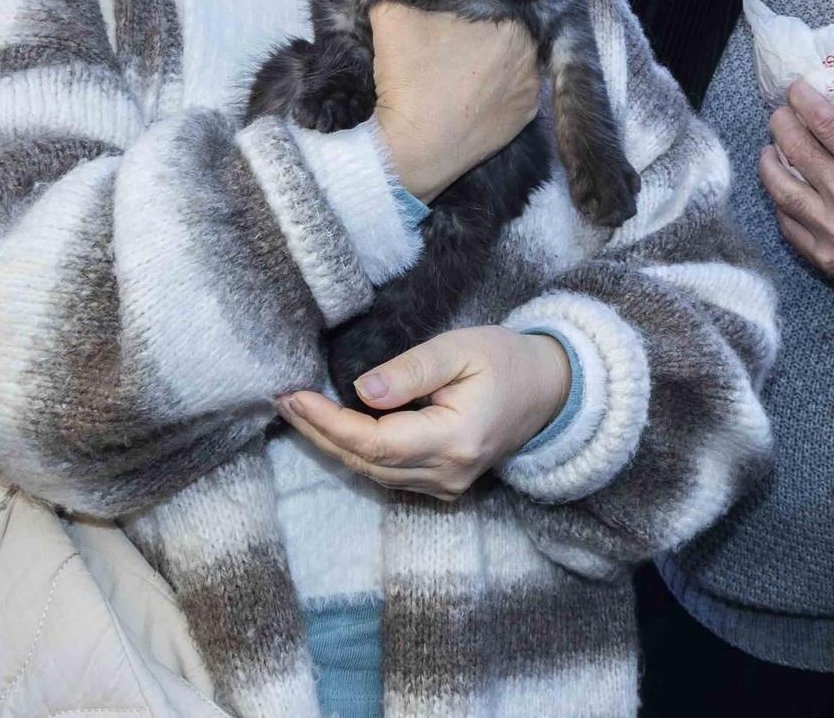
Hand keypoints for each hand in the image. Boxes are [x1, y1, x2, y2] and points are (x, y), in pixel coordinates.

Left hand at [276, 326, 570, 500]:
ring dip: (331, 443)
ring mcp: (446, 486)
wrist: (549, 390)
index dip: (329, 422)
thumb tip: (361, 390)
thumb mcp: (461, 348)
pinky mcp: (443, 485)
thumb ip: (412, 370)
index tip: (294, 394)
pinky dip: (356, 452)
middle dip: (319, 432)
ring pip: (373, 473)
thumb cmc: (506, 360)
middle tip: (283, 399)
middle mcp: (448, 474)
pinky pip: (387, 474)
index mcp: (456, 439)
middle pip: (366, 463)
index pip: (376, 442)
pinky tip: (332, 428)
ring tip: (298, 410)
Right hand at [369, 3, 539, 202]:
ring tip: (457, 69)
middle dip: (478, 33)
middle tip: (448, 42)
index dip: (462, 6)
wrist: (412, 150)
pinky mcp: (524, 120)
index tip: (441, 17)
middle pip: (501, 32)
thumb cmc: (408, 80)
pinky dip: (493, 91)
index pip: (487, 1)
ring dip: (487, 61)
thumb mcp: (391, 17)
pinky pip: (509, 92)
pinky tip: (468, 93)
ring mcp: (532, 91)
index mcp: (510, 23)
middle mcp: (531, 55)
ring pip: (507, 62)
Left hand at [758, 72, 833, 314]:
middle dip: (780, 125)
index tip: (795, 89)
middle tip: (779, 114)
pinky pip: (790, 228)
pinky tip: (782, 194)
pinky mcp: (826, 258)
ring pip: (782, 191)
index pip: (825, 124)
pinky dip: (781, 208)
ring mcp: (832, 230)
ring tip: (768, 150)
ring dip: (769, 165)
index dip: (804, 101)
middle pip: (796, 151)